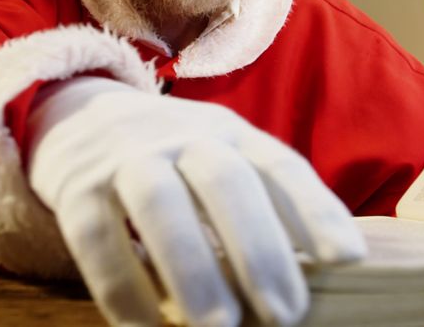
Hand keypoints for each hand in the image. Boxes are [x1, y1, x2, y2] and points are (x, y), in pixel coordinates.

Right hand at [26, 77, 365, 326]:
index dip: (315, 209)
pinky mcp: (76, 187)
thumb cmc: (171, 154)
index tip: (347, 260)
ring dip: (193, 269)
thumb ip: (260, 199)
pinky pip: (97, 237)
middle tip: (287, 315)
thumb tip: (323, 271)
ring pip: (160, 204)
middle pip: (225, 181)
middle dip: (259, 249)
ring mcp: (125, 157)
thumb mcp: (219, 157)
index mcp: (228, 131)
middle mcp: (181, 135)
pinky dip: (123, 288)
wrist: (76, 116)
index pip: (279, 163)